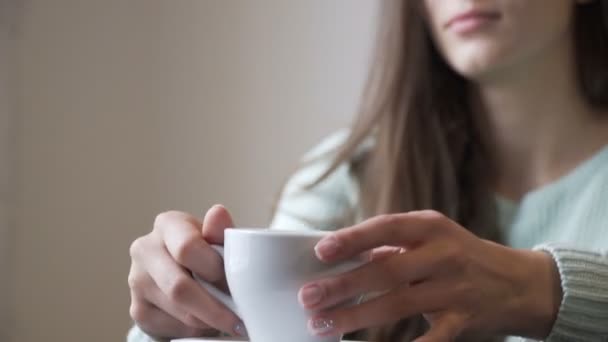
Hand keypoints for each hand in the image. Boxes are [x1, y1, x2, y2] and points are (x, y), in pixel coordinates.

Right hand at [128, 205, 246, 338]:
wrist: (187, 273)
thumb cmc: (208, 252)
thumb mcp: (219, 239)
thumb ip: (221, 230)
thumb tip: (218, 213)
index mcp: (168, 224)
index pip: (187, 248)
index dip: (216, 271)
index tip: (238, 287)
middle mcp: (145, 249)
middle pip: (179, 286)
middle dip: (214, 307)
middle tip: (238, 319)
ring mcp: (137, 280)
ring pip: (177, 311)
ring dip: (208, 321)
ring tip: (227, 319)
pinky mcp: (137, 309)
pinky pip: (171, 327)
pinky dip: (195, 329)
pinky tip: (207, 323)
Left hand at [298, 210, 561, 340]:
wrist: (520, 283)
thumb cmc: (460, 256)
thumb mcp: (432, 239)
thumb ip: (393, 247)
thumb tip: (343, 260)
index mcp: (431, 227)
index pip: (386, 228)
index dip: (353, 239)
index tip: (321, 251)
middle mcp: (444, 254)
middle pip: (385, 271)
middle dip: (342, 285)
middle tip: (308, 297)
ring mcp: (455, 289)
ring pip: (397, 305)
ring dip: (355, 317)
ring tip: (322, 325)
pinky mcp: (464, 321)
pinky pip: (427, 339)